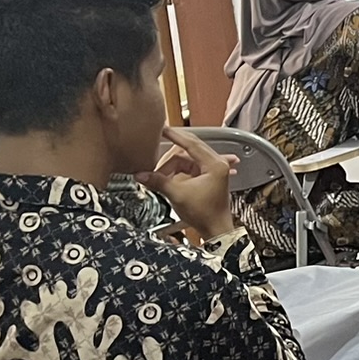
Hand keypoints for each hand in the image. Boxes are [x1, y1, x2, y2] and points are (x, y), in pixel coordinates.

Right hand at [137, 126, 238, 241]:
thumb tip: (141, 175)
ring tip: (160, 177)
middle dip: (170, 156)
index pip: (192, 144)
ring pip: (187, 161)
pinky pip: (190, 169)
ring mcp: (213, 171)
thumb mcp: (178, 195)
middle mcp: (217, 165)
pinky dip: (178, 173)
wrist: (216, 230)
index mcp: (214, 165)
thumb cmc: (205, 214)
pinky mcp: (208, 179)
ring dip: (172, 168)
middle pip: (189, 151)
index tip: (163, 130)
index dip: (175, 136)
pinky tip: (168, 178)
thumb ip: (159, 182)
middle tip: (155, 150)